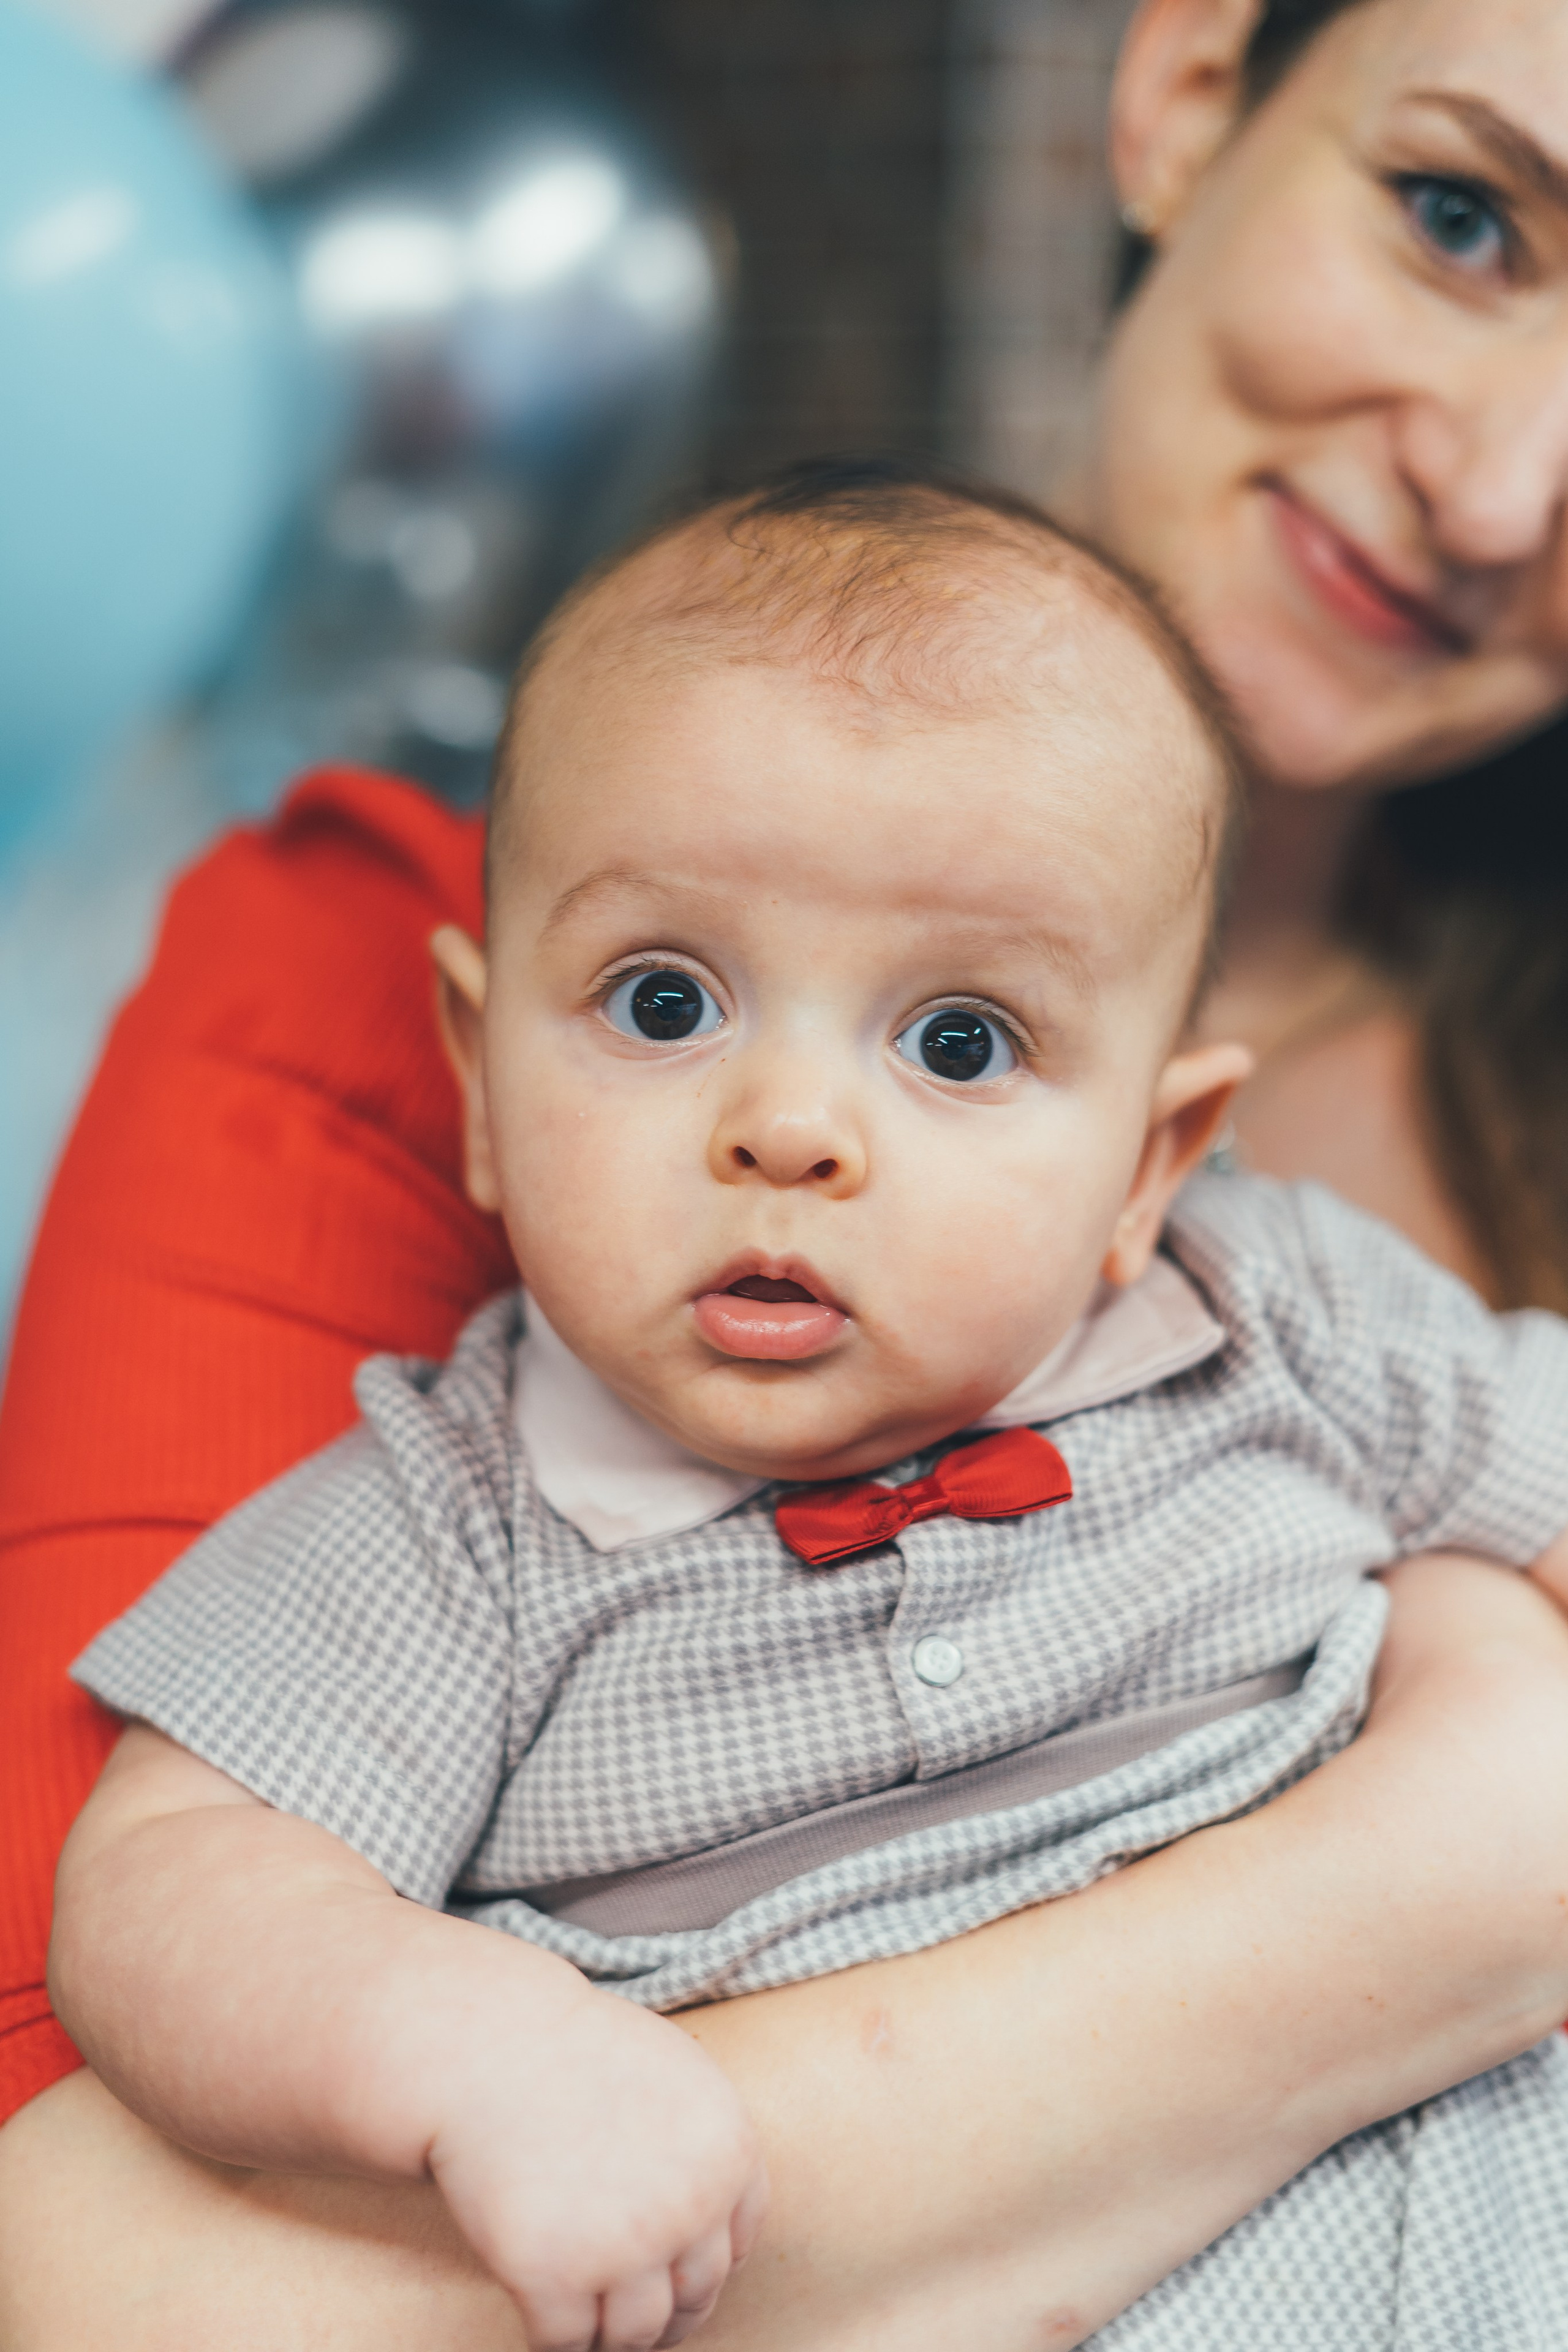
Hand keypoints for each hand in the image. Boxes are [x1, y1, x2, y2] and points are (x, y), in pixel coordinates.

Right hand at [428, 1978, 768, 2351]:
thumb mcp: (677, 2077)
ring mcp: (624, 2246)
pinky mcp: (552, 2274)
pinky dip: (557, 2342)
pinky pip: (566, 2342)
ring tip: (591, 2327)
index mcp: (729, 2154)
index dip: (702, 2270)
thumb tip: (709, 2229)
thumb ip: (706, 2151)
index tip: (676, 2281)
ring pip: (637, 2333)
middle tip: (632, 2318)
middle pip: (693, 2297)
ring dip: (614, 2338)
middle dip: (665, 2313)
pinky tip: (543, 2319)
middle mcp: (690, 2207)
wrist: (492, 2043)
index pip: (738, 2248)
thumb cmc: (576, 2052)